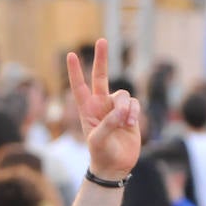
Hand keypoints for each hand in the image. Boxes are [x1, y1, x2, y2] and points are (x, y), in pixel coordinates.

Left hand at [66, 39, 140, 180]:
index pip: (79, 87)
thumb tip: (120, 110)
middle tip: (102, 40)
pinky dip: (134, 112)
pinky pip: (134, 104)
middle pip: (101, 77)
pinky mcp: (130, 113)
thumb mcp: (98, 140)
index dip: (75, 72)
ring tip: (125, 124)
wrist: (114, 165)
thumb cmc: (101, 153)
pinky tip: (131, 125)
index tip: (71, 55)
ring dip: (126, 108)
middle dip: (101, 59)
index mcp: (86, 110)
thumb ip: (108, 123)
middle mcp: (100, 105)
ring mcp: (115, 108)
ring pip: (123, 95)